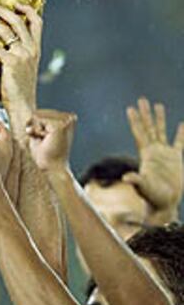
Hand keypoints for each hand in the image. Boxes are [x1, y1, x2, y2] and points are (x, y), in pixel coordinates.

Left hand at [0, 4, 42, 137]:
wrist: (23, 109)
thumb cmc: (19, 94)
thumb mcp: (23, 72)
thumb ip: (17, 57)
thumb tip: (3, 49)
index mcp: (35, 50)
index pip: (37, 22)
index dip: (27, 10)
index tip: (16, 4)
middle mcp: (31, 49)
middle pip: (18, 20)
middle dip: (3, 10)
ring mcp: (22, 55)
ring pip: (5, 29)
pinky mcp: (10, 63)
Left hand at [26, 109, 76, 171]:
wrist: (53, 168)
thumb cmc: (46, 155)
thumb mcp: (39, 134)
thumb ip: (36, 123)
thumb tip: (29, 116)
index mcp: (67, 119)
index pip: (43, 113)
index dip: (36, 126)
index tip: (43, 139)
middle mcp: (69, 117)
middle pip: (39, 112)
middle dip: (36, 128)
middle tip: (45, 142)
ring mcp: (66, 120)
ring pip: (38, 115)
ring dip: (37, 130)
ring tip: (47, 141)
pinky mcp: (61, 125)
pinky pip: (38, 120)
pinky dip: (37, 132)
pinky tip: (47, 140)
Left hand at [125, 97, 183, 211]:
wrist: (164, 204)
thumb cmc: (152, 197)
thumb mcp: (143, 187)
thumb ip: (136, 180)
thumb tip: (126, 178)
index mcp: (146, 155)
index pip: (139, 134)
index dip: (135, 121)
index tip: (130, 108)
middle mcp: (154, 152)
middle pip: (149, 128)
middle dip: (145, 114)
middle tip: (142, 99)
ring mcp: (165, 155)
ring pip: (161, 132)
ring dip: (160, 119)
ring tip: (158, 105)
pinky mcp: (176, 160)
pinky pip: (180, 143)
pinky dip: (181, 134)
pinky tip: (182, 124)